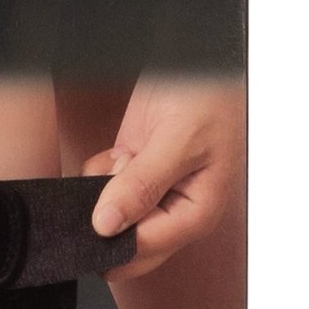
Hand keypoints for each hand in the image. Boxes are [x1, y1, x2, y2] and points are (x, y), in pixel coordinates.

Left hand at [83, 77, 244, 279]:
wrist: (200, 59)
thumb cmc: (210, 97)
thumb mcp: (179, 140)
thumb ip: (143, 185)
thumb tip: (107, 225)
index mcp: (196, 214)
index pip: (144, 248)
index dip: (114, 235)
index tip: (98, 209)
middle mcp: (173, 210)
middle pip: (125, 244)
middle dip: (106, 219)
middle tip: (112, 181)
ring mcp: (152, 193)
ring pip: (109, 218)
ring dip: (101, 193)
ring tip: (124, 159)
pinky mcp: (133, 173)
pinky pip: (102, 190)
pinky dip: (98, 174)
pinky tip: (118, 152)